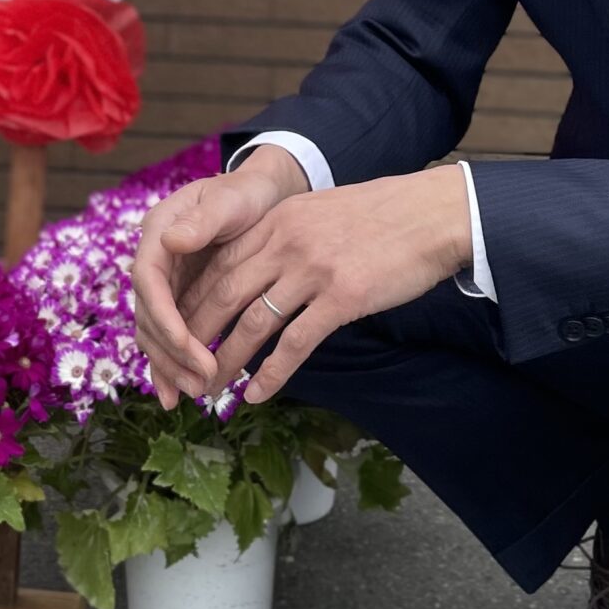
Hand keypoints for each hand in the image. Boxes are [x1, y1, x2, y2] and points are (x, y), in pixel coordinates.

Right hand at [132, 148, 307, 408]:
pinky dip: (172, 365)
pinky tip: (177, 395)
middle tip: (202, 379)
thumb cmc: (245, 195)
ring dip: (172, 365)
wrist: (258, 198)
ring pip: (155, 332)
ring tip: (199, 391)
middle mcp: (155, 261)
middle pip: (148, 314)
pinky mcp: (181, 300)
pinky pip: (170, 336)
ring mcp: (166, 283)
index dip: (162, 316)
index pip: (148, 280)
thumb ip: (203, 220)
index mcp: (158, 233)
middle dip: (171, 351)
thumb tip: (171, 241)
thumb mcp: (228, 200)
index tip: (185, 345)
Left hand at [180, 164, 473, 405]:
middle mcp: (286, 241)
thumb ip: (285, 236)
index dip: (192, 301)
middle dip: (196, 336)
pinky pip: (295, 342)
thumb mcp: (319, 213)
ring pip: (252, 323)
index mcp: (277, 220)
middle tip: (182, 368)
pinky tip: (256, 395)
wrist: (432, 213)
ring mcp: (312, 269)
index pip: (217, 263)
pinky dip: (270, 373)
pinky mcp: (342, 296)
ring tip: (210, 390)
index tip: (176, 331)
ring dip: (226, 362)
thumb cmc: (380, 217)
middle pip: (224, 294)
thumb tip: (258, 270)